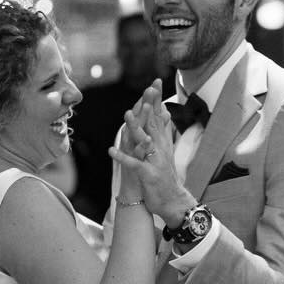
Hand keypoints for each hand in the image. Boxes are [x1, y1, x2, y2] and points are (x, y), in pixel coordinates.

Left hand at [109, 79, 192, 224]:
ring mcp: (155, 161)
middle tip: (148, 90)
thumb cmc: (164, 175)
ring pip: (144, 141)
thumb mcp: (164, 151)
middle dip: (150, 107)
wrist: (172, 201)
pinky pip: (134, 164)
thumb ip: (163, 132)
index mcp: (162, 142)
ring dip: (135, 128)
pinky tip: (111, 150)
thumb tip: (165, 113)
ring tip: (126, 115)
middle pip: (154, 124)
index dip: (156, 100)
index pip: (158, 117)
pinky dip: (123, 157)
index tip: (155, 82)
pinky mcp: (148, 174)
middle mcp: (160, 149)